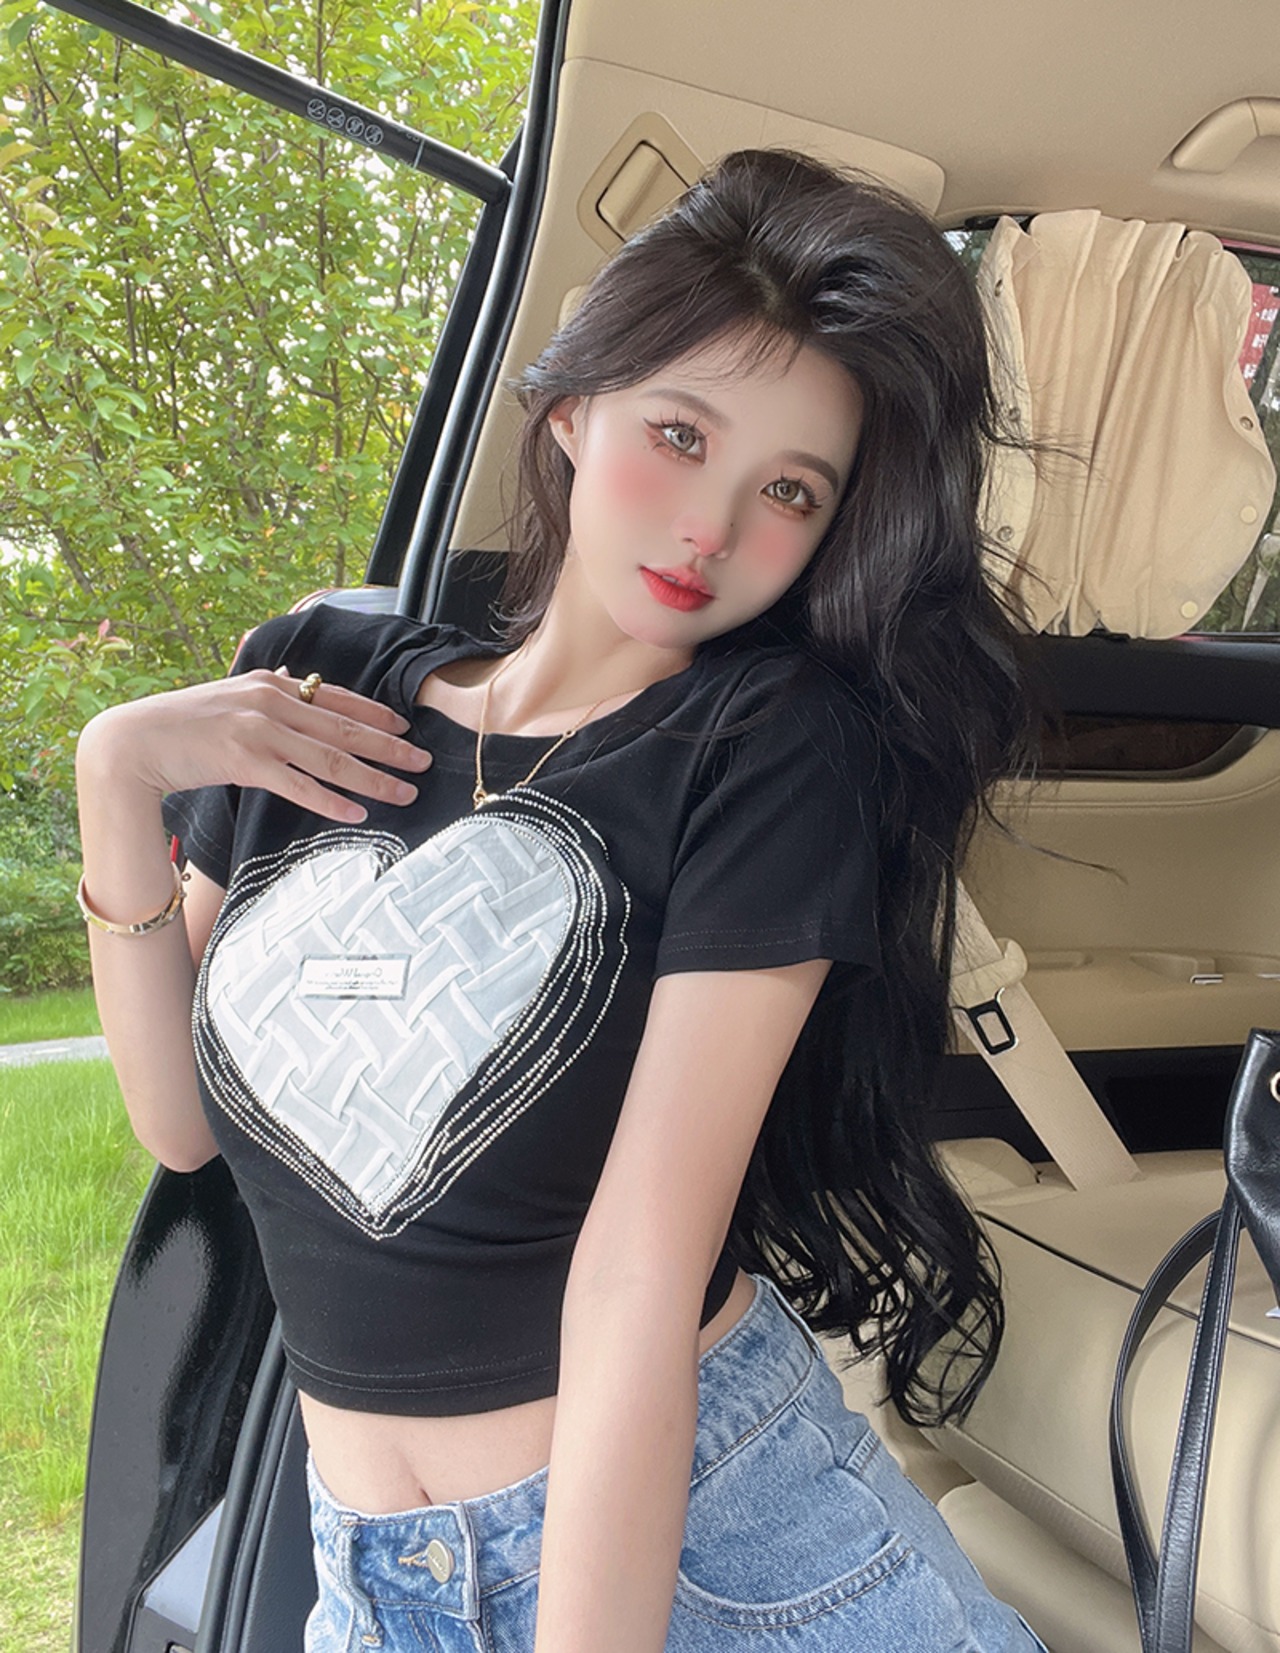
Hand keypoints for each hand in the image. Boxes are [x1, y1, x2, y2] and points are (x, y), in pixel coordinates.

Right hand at [78, 668, 431, 822]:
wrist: (134, 740)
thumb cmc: (182, 724)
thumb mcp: (232, 699)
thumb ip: (268, 698)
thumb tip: (297, 691)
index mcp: (272, 683)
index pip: (338, 699)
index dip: (376, 715)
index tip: (405, 727)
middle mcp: (272, 703)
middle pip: (346, 730)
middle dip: (391, 747)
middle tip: (423, 762)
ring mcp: (260, 732)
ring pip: (332, 759)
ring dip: (375, 778)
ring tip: (405, 792)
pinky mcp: (246, 762)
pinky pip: (299, 785)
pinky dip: (332, 800)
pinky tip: (358, 813)